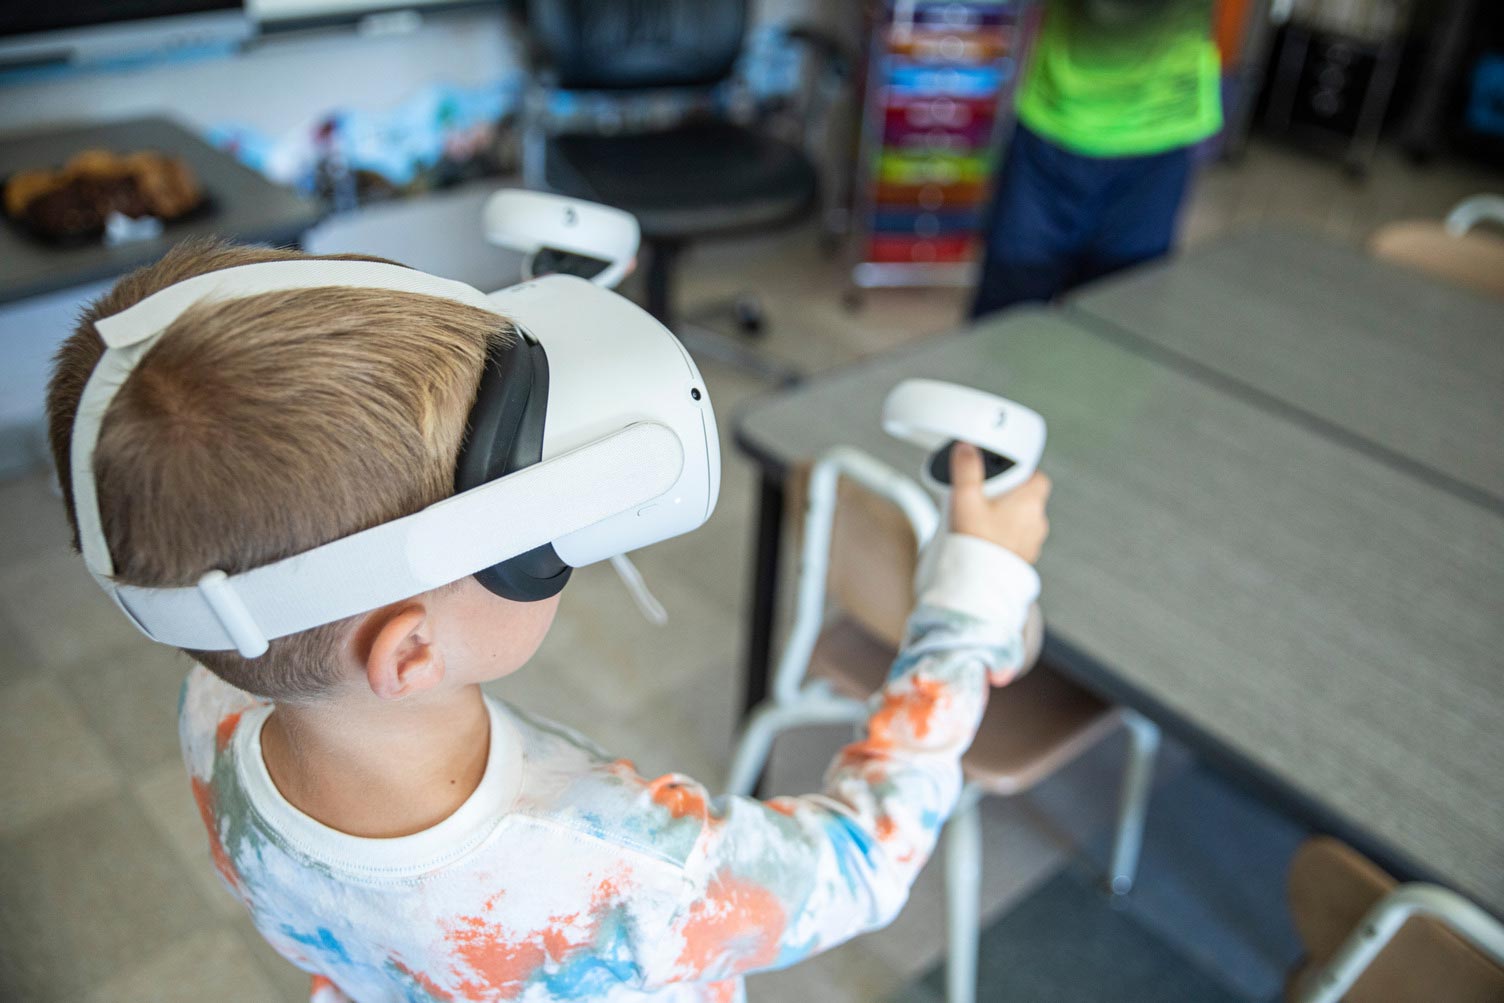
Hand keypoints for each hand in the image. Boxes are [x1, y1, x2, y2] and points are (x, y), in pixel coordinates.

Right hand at [948, 442, 1050, 562]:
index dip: (1021, 473)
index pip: (1037, 477)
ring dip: (1006, 519)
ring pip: (1023, 521)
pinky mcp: (1024, 560)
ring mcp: (1033, 543)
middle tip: (983, 498)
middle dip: (1008, 496)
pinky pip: (1017, 541)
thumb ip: (967, 469)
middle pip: (1028, 499)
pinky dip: (1005, 538)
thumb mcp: (966, 498)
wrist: (978, 583)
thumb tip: (967, 449)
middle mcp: (1037, 521)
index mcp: (1030, 501)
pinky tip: (984, 541)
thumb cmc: (976, 542)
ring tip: (980, 521)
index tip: (1002, 474)